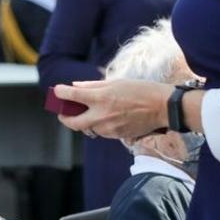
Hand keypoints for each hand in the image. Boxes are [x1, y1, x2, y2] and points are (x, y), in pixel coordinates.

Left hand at [52, 79, 176, 140]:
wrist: (162, 108)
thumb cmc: (141, 91)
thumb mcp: (116, 82)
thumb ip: (93, 86)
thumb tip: (76, 86)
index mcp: (101, 97)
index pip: (72, 95)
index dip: (60, 93)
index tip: (57, 91)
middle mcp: (101, 115)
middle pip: (73, 122)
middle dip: (64, 118)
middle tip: (63, 113)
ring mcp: (108, 128)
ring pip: (88, 128)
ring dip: (84, 121)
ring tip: (88, 112)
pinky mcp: (116, 136)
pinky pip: (101, 132)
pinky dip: (98, 125)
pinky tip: (106, 117)